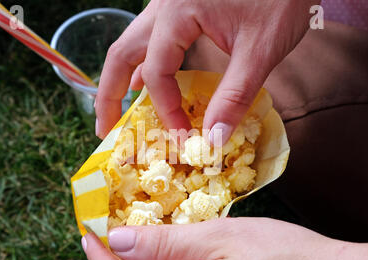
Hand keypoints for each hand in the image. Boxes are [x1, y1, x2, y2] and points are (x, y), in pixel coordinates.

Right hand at [95, 0, 318, 140]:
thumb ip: (235, 95)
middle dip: (110, 94)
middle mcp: (163, 5)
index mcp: (177, 11)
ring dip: (121, 79)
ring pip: (132, 43)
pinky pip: (152, 39)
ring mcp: (169, 3)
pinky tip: (144, 82)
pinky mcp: (181, 6)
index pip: (156, 72)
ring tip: (118, 110)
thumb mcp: (261, 49)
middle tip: (106, 130)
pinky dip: (144, 65)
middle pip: (121, 53)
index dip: (166, 109)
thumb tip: (213, 139)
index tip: (182, 136)